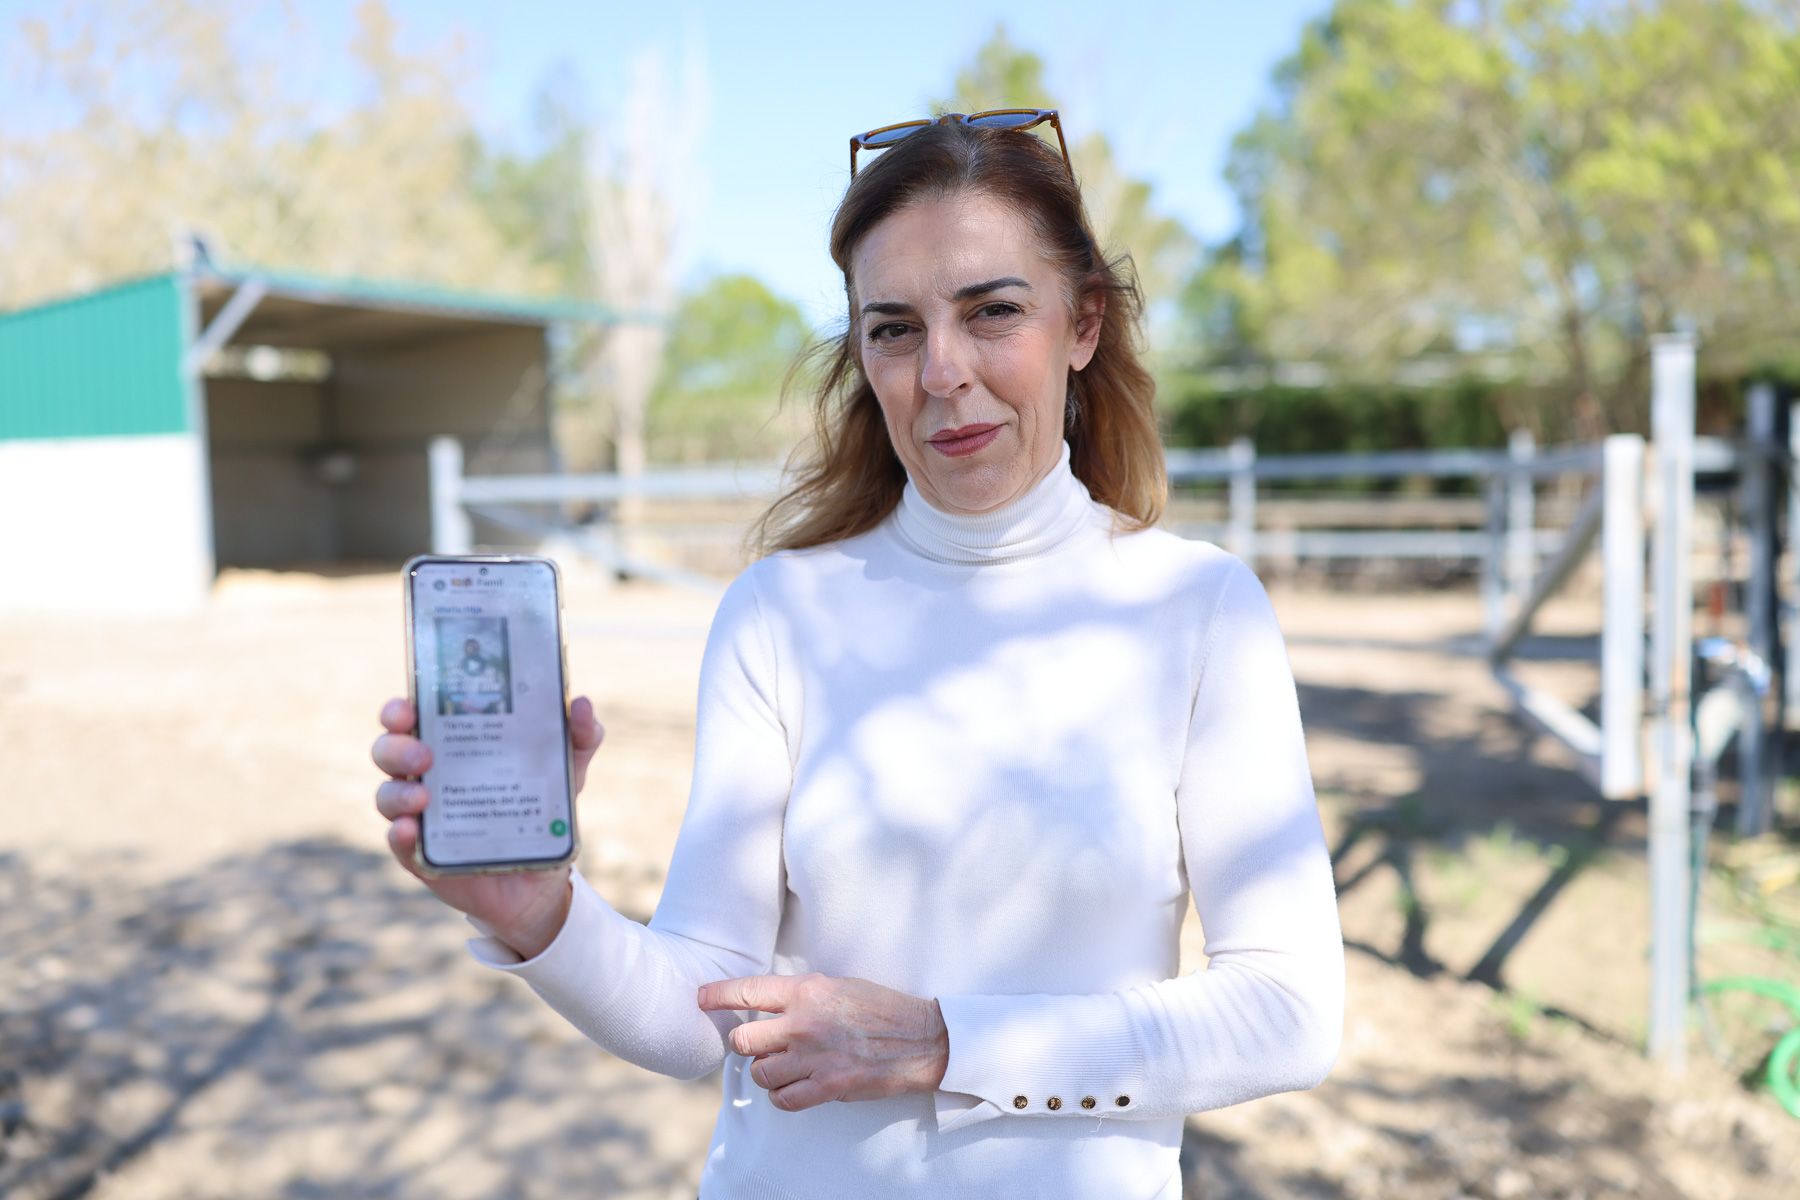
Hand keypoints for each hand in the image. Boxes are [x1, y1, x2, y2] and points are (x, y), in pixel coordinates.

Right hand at [370, 694, 606, 956]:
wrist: (545, 879)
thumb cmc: (542, 809)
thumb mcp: (567, 770)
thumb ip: (580, 736)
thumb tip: (582, 705)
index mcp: (452, 744)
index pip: (410, 717)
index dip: (398, 709)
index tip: (408, 707)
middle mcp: (427, 776)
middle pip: (388, 752)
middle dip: (397, 748)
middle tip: (425, 755)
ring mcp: (421, 817)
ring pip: (387, 797)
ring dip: (398, 794)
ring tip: (424, 798)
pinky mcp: (422, 857)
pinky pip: (400, 845)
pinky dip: (399, 836)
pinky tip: (409, 830)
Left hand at [696, 972, 949, 1111]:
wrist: (921, 1038)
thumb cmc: (882, 1008)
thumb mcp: (839, 985)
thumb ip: (802, 995)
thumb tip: (769, 1005)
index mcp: (807, 991)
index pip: (747, 991)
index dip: (717, 996)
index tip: (700, 999)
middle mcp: (804, 1023)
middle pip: (744, 1040)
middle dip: (747, 1044)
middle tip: (760, 1045)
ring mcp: (814, 1057)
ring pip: (759, 1073)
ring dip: (765, 1072)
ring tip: (783, 1066)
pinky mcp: (828, 1087)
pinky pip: (783, 1099)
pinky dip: (782, 1096)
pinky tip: (794, 1087)